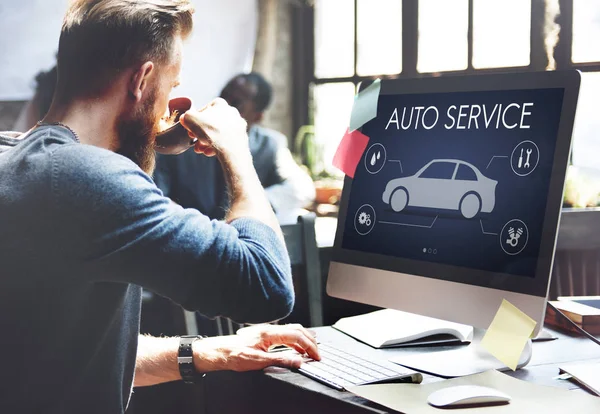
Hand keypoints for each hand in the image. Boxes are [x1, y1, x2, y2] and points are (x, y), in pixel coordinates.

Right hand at [179, 98, 248, 157]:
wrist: (231, 148)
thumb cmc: (211, 131)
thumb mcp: (190, 119)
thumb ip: (186, 116)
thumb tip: (185, 118)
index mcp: (220, 104)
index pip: (203, 110)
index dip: (194, 120)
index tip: (189, 129)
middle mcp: (232, 112)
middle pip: (211, 123)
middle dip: (200, 133)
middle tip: (194, 141)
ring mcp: (238, 125)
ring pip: (218, 133)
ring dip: (207, 142)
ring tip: (200, 149)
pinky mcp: (241, 138)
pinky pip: (226, 141)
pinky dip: (217, 147)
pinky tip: (209, 153)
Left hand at [193, 324, 319, 372]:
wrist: (219, 352)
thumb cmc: (234, 355)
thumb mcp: (258, 362)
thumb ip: (280, 360)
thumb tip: (298, 361)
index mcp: (269, 333)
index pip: (296, 336)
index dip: (309, 346)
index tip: (316, 356)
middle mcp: (269, 329)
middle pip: (297, 329)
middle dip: (310, 341)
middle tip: (317, 353)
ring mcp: (267, 331)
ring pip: (292, 330)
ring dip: (304, 339)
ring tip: (311, 350)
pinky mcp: (265, 335)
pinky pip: (285, 334)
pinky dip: (295, 340)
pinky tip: (296, 348)